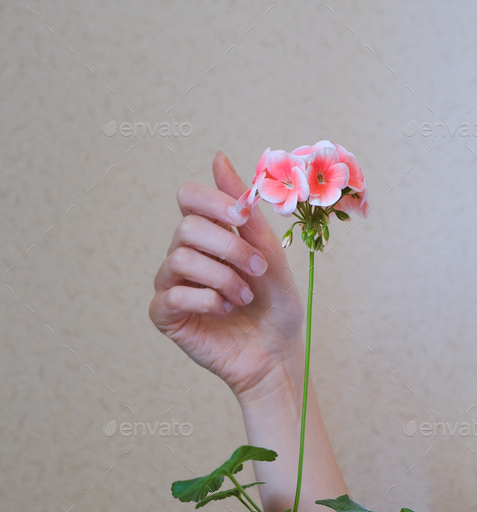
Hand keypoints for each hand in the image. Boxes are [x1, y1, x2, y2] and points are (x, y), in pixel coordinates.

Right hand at [149, 152, 304, 399]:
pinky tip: (225, 312)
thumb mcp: (268, 252)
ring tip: (244, 298)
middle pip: (187, 227)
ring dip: (224, 278)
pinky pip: (173, 294)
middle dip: (229, 247)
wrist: (276, 354)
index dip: (212, 202)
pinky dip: (207, 300)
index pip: (189, 197)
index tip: (242, 218)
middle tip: (257, 270)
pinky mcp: (165, 315)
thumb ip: (244, 211)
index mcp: (208, 236)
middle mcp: (184, 255)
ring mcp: (171, 285)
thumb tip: (217, 157)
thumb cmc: (275, 306)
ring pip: (181, 259)